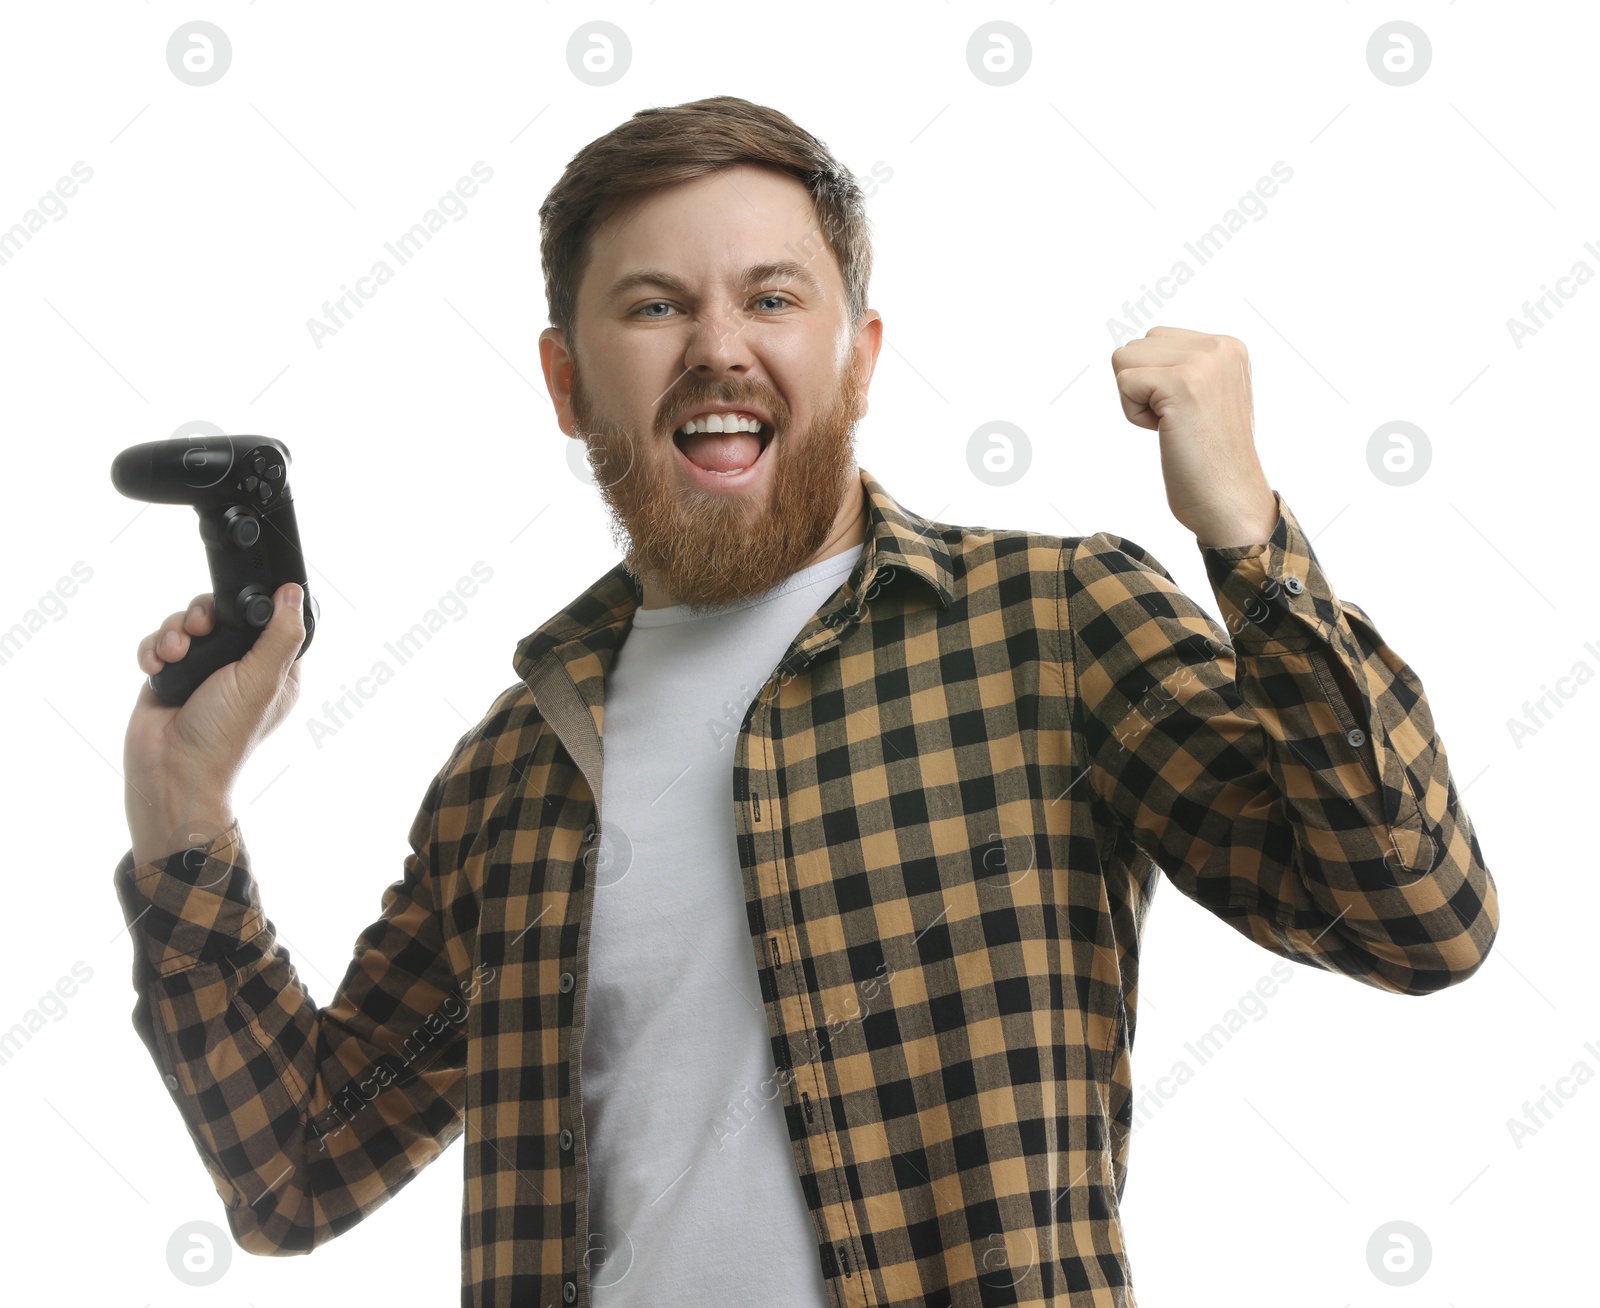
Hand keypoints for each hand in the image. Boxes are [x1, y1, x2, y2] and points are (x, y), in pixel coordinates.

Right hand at [123, 584, 305, 860]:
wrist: (170, 770)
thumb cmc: (223, 733)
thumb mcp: (262, 679)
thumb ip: (281, 634)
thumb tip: (294, 591)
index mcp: (273, 668)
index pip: (268, 619)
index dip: (251, 606)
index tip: (236, 605)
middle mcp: (238, 666)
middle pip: (220, 613)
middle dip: (202, 615)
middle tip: (199, 629)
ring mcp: (201, 669)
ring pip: (185, 623)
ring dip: (174, 632)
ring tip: (174, 654)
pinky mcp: (169, 675)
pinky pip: (159, 643)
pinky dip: (154, 649)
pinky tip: (156, 667)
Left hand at [1110, 326, 1278, 546]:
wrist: (1231, 501)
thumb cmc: (1210, 460)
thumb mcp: (1206, 396)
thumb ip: (1182, 367)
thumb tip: (1129, 351)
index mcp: (1228, 346)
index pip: (1155, 340)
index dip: (1154, 382)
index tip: (1187, 413)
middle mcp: (1220, 347)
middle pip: (1135, 347)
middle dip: (1142, 388)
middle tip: (1177, 422)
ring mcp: (1203, 363)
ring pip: (1124, 360)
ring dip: (1136, 401)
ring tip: (1173, 425)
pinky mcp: (1182, 384)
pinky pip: (1124, 383)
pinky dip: (1134, 415)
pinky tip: (1167, 432)